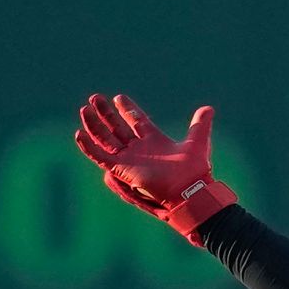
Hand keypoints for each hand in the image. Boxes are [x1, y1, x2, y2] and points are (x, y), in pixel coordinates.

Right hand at [75, 94, 236, 245]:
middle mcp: (139, 149)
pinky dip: (89, 147)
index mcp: (154, 140)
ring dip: (94, 125)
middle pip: (117, 127)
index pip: (136, 120)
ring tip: (84, 109)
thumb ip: (200, 125)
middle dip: (105, 113)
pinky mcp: (121, 169)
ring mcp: (129, 159)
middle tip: (94, 97)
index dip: (127, 109)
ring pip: (105, 139)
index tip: (118, 97)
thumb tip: (209, 108)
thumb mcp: (197, 142)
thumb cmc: (194, 170)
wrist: (189, 190)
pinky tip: (79, 134)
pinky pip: (100, 157)